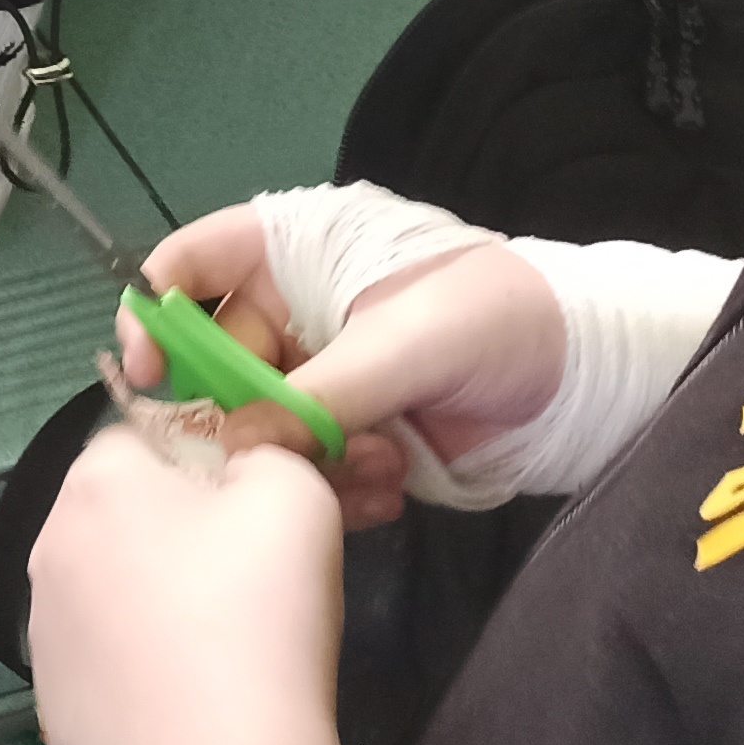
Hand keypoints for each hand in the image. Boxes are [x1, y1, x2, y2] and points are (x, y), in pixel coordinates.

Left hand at [25, 420, 376, 744]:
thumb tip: (241, 458)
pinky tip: (196, 696)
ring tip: (232, 644)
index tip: (262, 508)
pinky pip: (108, 660)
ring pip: (114, 586)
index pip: (151, 435)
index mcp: (93, 481)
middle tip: (258, 577)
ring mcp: (41, 630)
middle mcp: (46, 545)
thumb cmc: (260, 620)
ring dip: (163, 598)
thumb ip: (267, 449)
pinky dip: (146, 666)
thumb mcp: (294, 496)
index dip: (214, 462)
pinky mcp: (54, 704)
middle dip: (187, 531)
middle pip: (129, 513)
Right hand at [121, 206, 566, 529]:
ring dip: (297, 457)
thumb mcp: (409, 341)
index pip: (192, 264)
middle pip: (212, 360)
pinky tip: (387, 492)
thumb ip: (321, 391)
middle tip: (260, 458)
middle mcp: (295, 313)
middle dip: (232, 412)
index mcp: (296, 252)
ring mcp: (323, 376)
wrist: (594, 374)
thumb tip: (240, 445)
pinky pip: (307, 465)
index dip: (156, 312)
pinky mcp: (354, 434)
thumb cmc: (500, 317)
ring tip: (366, 470)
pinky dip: (335, 487)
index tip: (149, 373)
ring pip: (258, 424)